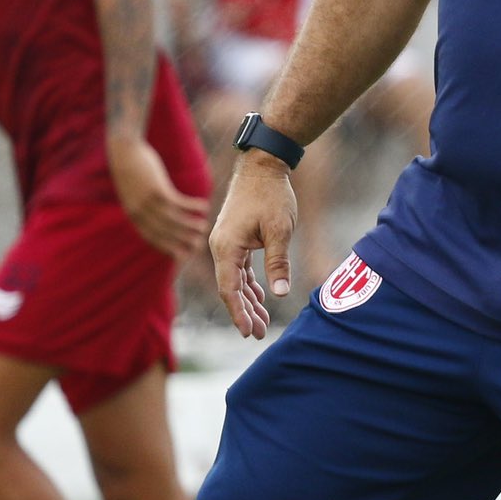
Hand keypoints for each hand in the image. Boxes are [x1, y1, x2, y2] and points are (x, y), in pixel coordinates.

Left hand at [107, 134, 209, 258]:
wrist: (123, 150)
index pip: (152, 238)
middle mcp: (140, 213)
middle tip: (198, 246)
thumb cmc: (130, 168)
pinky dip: (193, 207)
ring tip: (204, 227)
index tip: (182, 255)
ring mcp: (149, 202)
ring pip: (174, 220)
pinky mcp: (158, 190)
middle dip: (183, 242)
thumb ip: (141, 204)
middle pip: (165, 233)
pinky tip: (204, 206)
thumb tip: (153, 211)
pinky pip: (180, 203)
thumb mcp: (133, 190)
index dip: (168, 248)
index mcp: (133, 215)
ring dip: (191, 225)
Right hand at [209, 154, 297, 338]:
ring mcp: (226, 242)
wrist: (262, 165)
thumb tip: (280, 294)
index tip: (247, 332)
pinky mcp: (235, 238)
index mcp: (226, 247)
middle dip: (244, 312)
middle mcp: (221, 247)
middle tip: (257, 334)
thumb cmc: (271, 194)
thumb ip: (278, 263)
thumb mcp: (279, 229)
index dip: (238, 313)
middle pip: (230, 288)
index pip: (229, 289)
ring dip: (248, 300)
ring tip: (260, 322)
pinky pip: (239, 268)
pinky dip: (249, 283)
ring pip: (235, 279)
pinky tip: (260, 297)